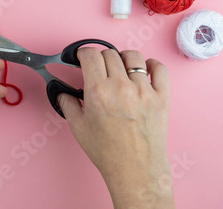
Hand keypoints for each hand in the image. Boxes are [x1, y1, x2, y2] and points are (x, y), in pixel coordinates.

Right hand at [58, 49, 174, 207]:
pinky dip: (151, 64)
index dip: (84, 52)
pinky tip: (144, 69)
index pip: (91, 55)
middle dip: (101, 57)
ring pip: (134, 56)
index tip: (83, 56)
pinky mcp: (161, 96)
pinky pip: (159, 68)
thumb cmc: (107, 152)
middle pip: (110, 53)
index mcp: (98, 92)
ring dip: (123, 58)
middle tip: (99, 67)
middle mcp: (121, 87)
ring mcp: (143, 91)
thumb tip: (61, 92)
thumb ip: (67, 104)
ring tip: (121, 67)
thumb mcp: (78, 127)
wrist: (134, 169)